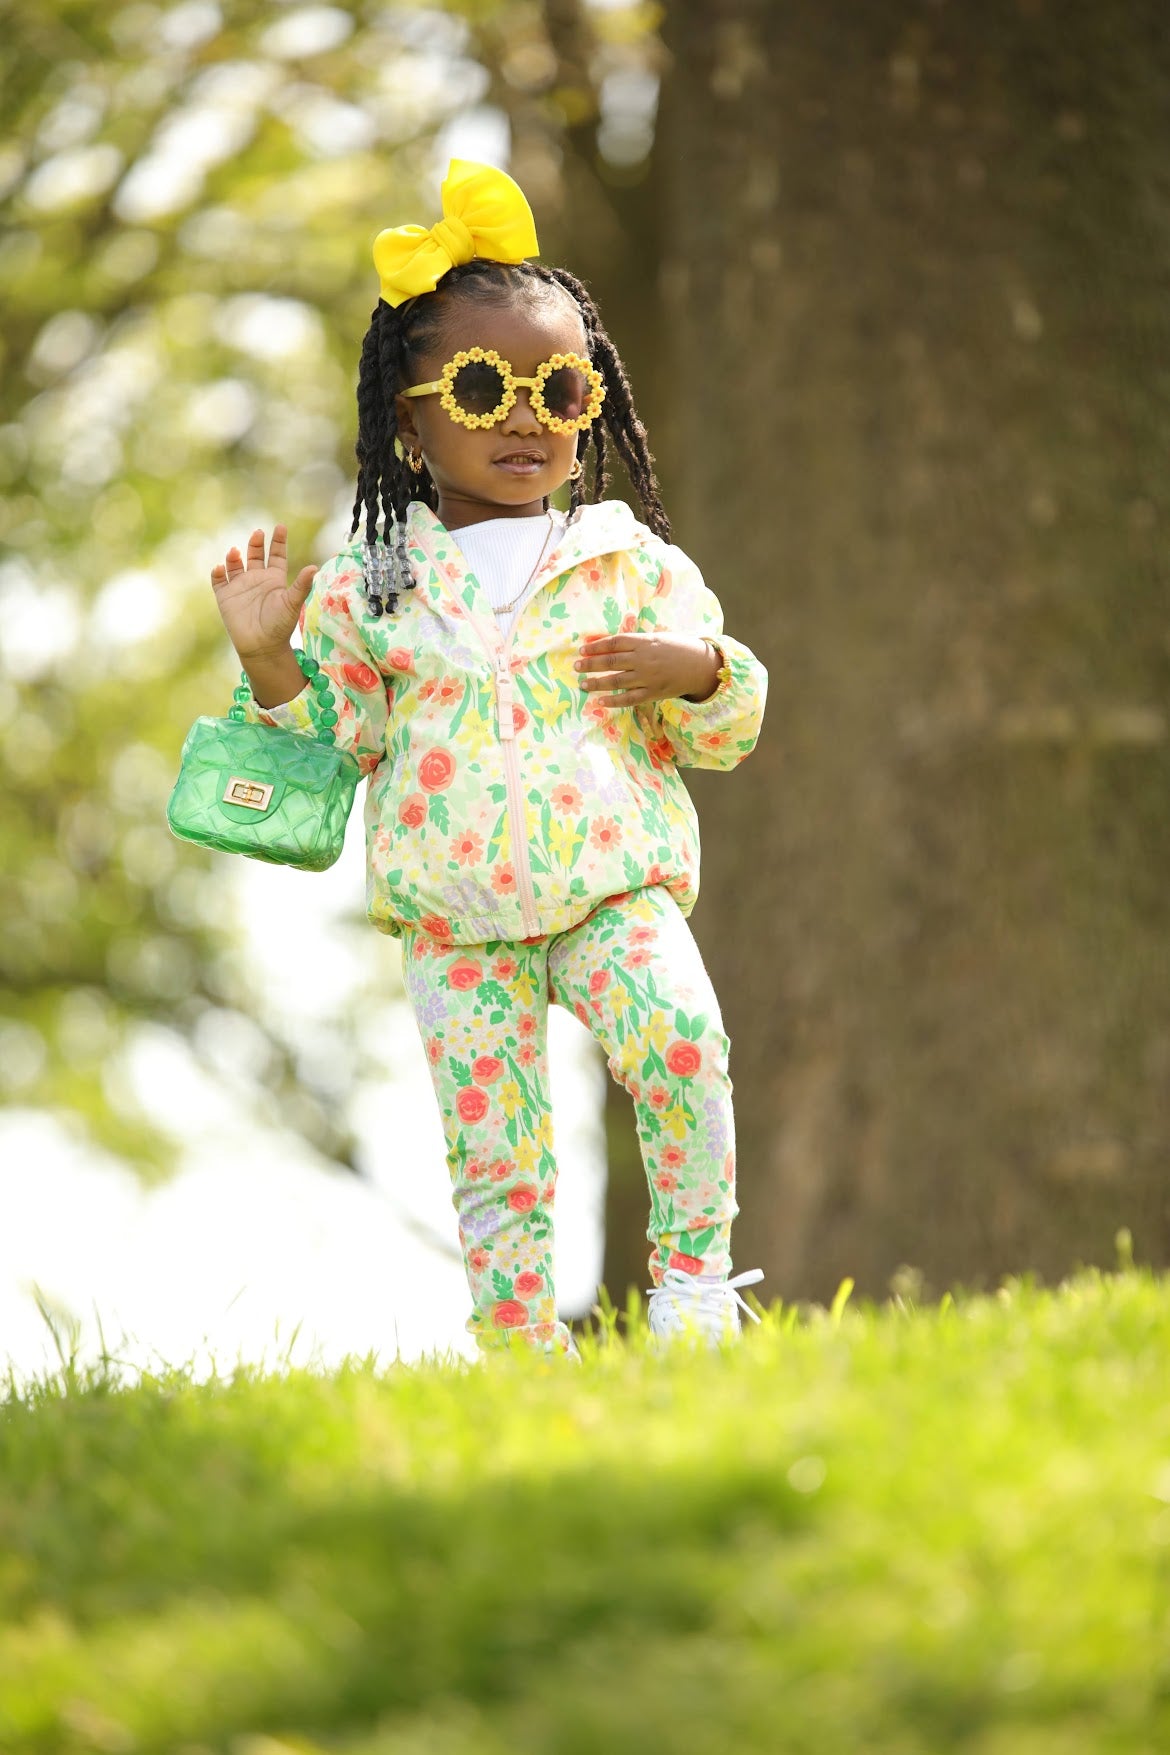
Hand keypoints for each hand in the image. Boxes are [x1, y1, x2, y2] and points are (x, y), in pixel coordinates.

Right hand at [210, 525, 317, 661]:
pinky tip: (221, 568)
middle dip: (256, 543)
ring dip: (234, 556)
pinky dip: (218, 572)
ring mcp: (240, 587)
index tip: (280, 527)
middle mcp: (257, 579)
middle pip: (255, 555)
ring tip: (236, 552)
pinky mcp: (225, 596)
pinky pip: (218, 580)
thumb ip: (301, 585)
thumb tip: (314, 567)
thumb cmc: (280, 626)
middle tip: (258, 533)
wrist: (262, 647)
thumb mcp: (292, 603)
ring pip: (234, 564)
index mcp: (274, 579)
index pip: (276, 555)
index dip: (278, 541)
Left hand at [575, 631, 719, 707]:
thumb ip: (636, 642)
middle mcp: (644, 659)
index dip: (596, 646)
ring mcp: (648, 677)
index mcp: (644, 642)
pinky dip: (614, 701)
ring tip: (583, 684)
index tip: (582, 649)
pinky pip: (629, 699)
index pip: (614, 643)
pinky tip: (600, 702)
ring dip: (597, 683)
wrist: (700, 665)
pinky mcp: (653, 693)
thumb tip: (610, 644)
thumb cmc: (677, 648)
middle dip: (591, 664)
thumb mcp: (657, 638)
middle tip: (576, 666)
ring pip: (617, 681)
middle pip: (611, 661)